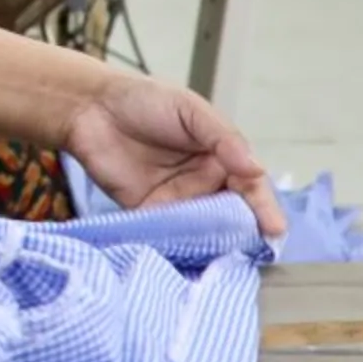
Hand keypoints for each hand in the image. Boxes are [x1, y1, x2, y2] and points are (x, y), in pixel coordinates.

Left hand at [62, 72, 283, 237]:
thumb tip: (256, 169)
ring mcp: (177, 201)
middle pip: (233, 215)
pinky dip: (181, 246)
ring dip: (216, 246)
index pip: (250, 187)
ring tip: (229, 262)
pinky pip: (170, 235)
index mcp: (221, 158)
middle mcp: (204, 183)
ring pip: (205, 230)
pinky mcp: (148, 213)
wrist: (88, 107)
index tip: (273, 229)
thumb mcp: (190, 110)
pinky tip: (192, 259)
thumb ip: (223, 138)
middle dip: (246, 235)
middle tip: (256, 253)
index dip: (264, 208)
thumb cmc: (143, 100)